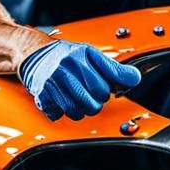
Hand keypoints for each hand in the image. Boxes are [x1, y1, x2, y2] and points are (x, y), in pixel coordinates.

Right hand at [19, 40, 140, 120]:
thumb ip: (114, 68)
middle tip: (89, 93)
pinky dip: (63, 111)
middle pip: (94, 101)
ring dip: (81, 109)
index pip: (105, 84)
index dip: (108, 90)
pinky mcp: (42, 95)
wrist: (34, 54)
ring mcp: (53, 82)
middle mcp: (66, 68)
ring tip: (77, 98)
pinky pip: (60, 115)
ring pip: (78, 112)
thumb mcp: (91, 55)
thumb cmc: (66, 56)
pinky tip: (62, 100)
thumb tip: (135, 78)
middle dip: (96, 101)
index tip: (107, 89)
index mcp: (81, 55)